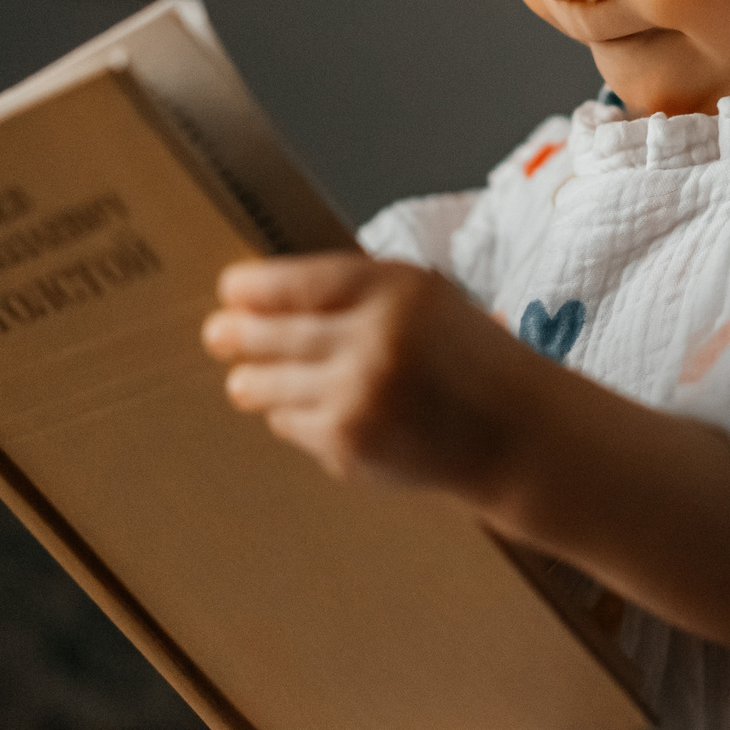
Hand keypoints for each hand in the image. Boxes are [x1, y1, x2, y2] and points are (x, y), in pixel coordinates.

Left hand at [202, 255, 536, 497]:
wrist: (512, 432)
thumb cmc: (465, 356)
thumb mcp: (422, 298)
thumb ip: (352, 292)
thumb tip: (260, 297)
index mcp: (394, 291)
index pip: (295, 282)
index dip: (252, 288)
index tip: (231, 289)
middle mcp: (373, 341)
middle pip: (269, 334)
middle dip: (234, 334)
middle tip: (217, 334)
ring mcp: (358, 399)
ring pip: (268, 385)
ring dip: (252, 381)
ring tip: (244, 380)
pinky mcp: (348, 447)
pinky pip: (291, 425)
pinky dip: (291, 416)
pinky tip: (307, 410)